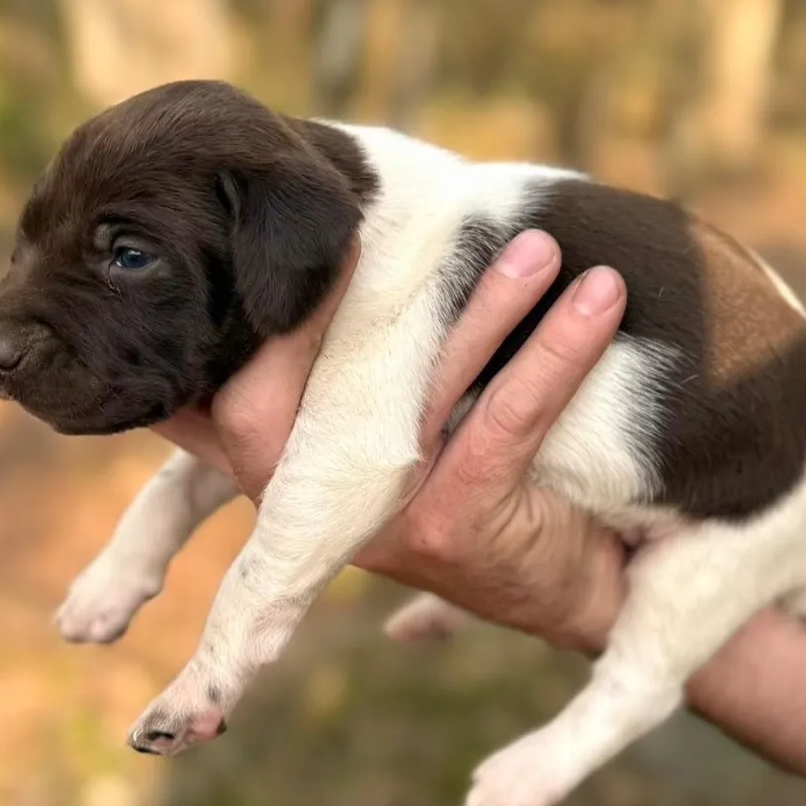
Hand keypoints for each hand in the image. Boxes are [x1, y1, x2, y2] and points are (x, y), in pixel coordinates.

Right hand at [156, 230, 629, 654]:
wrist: (569, 587)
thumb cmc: (479, 473)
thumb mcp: (394, 423)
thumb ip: (349, 356)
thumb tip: (341, 217)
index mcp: (278, 469)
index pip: (205, 398)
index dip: (209, 325)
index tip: (247, 234)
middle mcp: (302, 500)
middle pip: (260, 400)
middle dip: (312, 305)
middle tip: (366, 220)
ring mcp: (372, 521)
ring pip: (413, 386)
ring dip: (486, 302)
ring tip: (536, 244)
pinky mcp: (451, 526)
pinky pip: (506, 418)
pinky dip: (558, 349)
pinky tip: (599, 296)